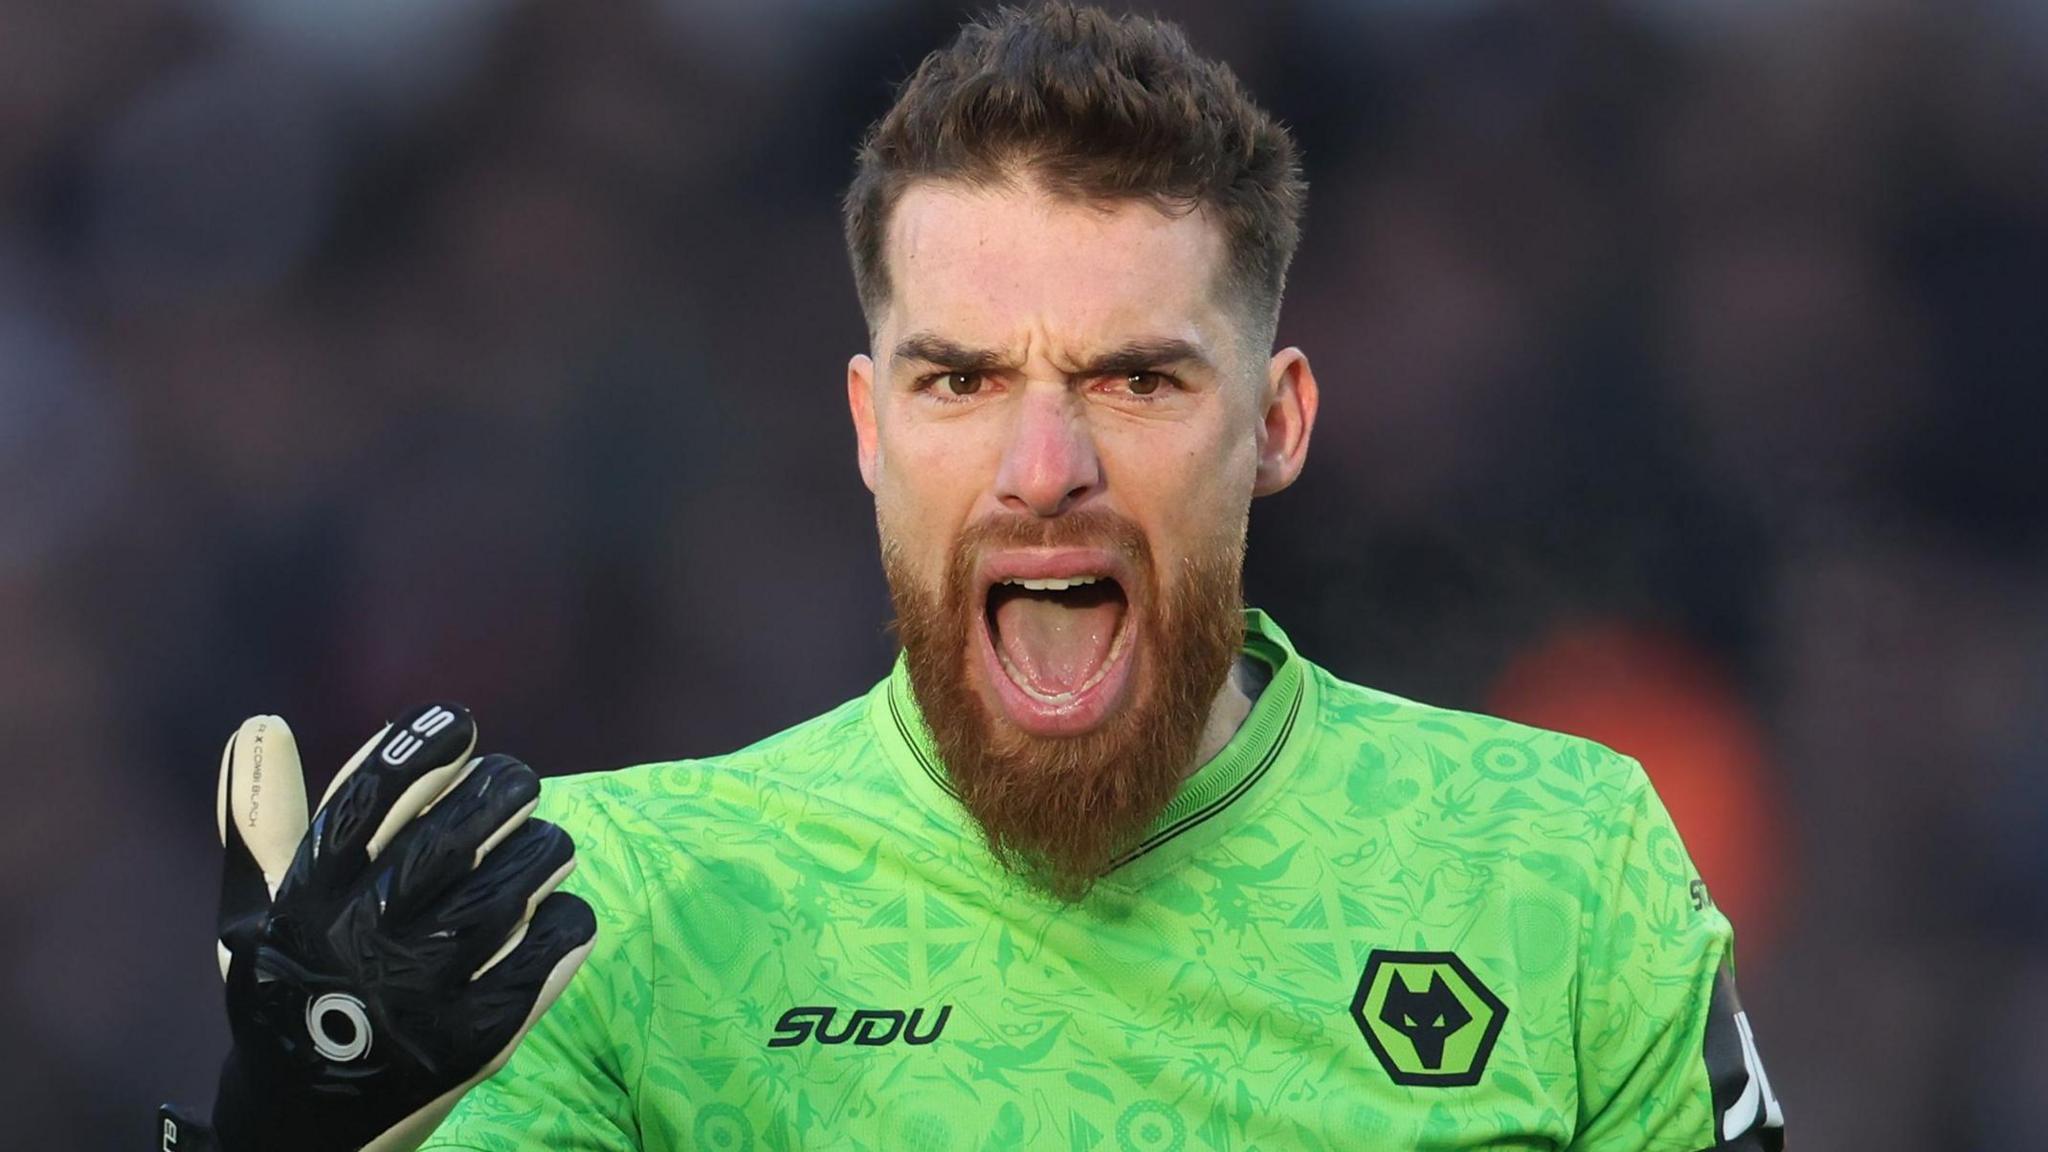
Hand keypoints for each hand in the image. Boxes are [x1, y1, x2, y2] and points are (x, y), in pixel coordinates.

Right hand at [172, 703, 596, 1151]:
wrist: (309, 1123)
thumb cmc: (291, 992)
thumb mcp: (259, 914)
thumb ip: (264, 822)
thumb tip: (262, 725)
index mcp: (302, 910)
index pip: (361, 807)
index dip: (415, 752)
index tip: (458, 723)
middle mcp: (360, 951)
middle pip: (448, 842)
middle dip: (498, 792)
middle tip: (515, 781)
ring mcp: (422, 999)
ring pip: (509, 891)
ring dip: (542, 850)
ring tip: (545, 842)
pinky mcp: (478, 1041)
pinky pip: (549, 952)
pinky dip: (565, 917)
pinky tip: (557, 907)